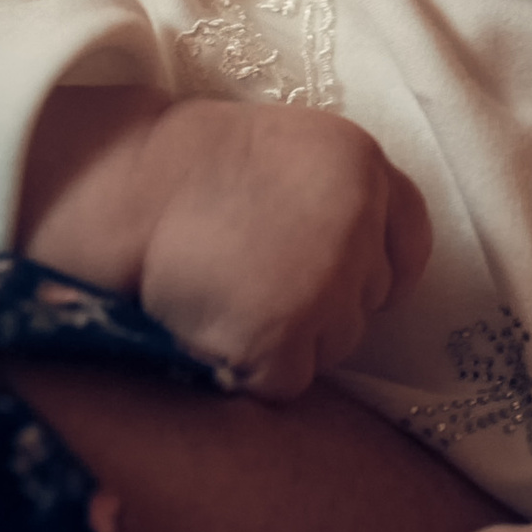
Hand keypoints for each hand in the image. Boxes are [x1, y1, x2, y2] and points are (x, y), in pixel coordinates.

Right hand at [23, 89, 431, 399]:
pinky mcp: (285, 338)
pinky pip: (289, 381)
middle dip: (324, 303)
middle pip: (370, 300)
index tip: (345, 276)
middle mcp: (357, 219)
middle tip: (256, 275)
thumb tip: (370, 262)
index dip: (378, 266)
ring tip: (230, 293)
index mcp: (361, 162)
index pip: (410, 240)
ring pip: (336, 345)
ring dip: (291, 338)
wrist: (121, 192)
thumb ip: (339, 193)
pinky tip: (216, 325)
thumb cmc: (189, 173)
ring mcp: (325, 282)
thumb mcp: (288, 150)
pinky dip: (252, 369)